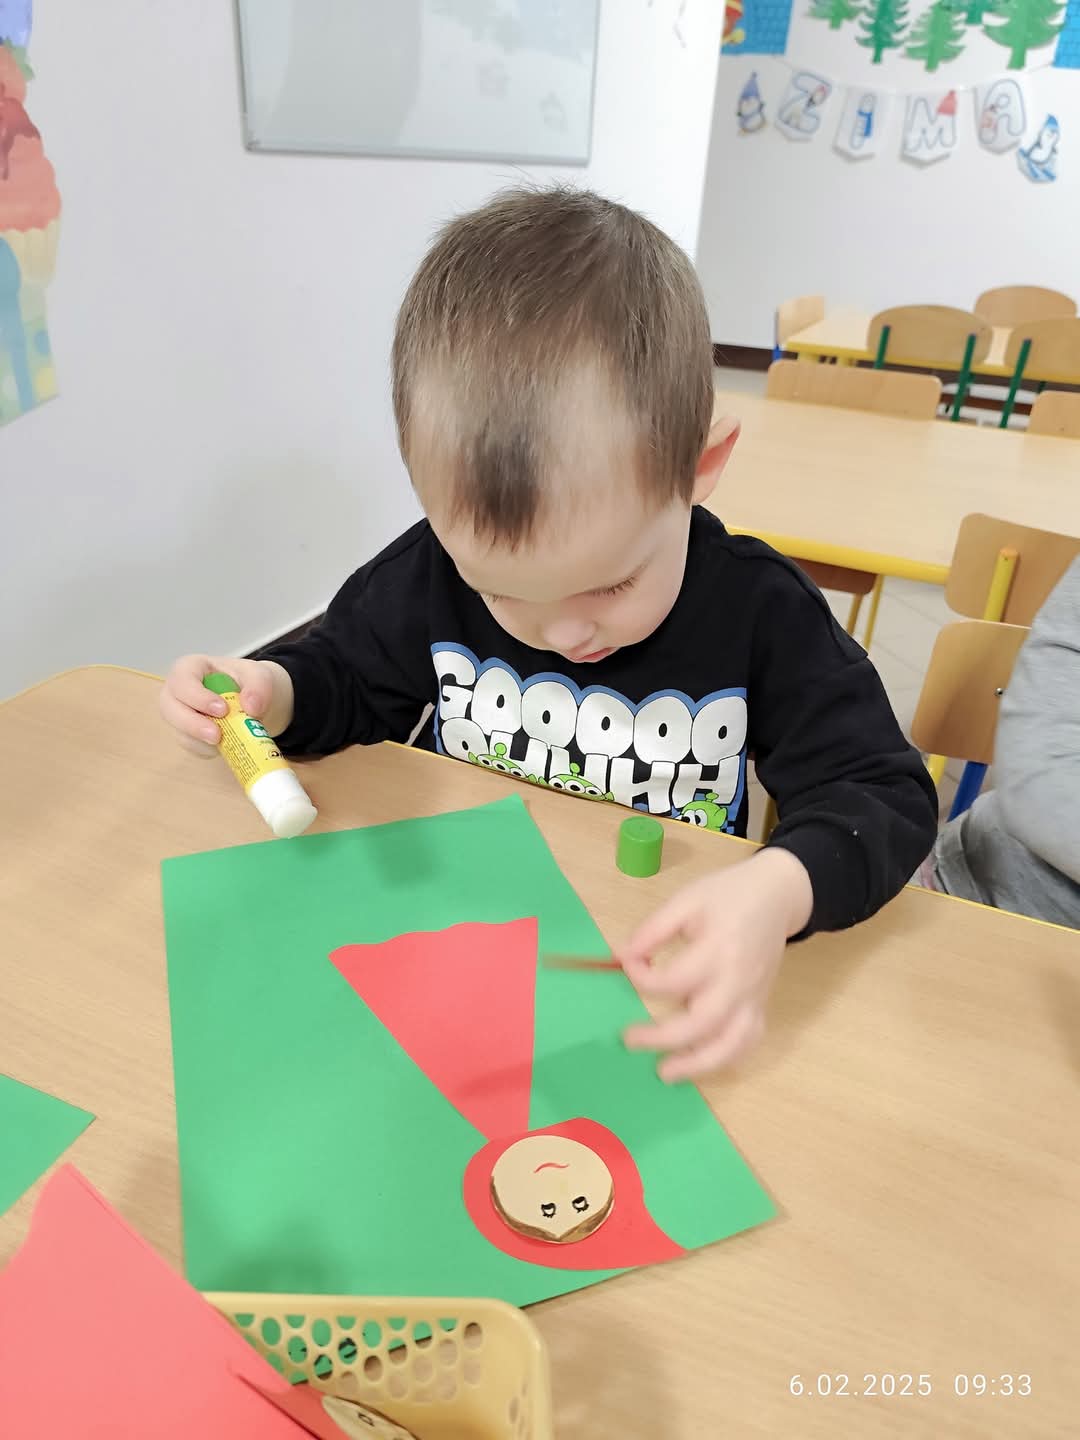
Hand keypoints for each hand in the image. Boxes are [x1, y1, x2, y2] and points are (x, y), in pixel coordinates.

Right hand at [159, 655, 293, 756]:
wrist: (254, 700)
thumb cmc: (248, 681)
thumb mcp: (259, 675)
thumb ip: (259, 686)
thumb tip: (252, 707)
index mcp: (190, 668)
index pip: (182, 680)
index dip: (198, 696)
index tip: (222, 709)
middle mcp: (177, 692)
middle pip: (170, 708)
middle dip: (192, 725)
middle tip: (217, 735)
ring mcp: (179, 715)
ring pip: (180, 732)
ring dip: (202, 742)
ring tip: (226, 742)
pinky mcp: (187, 735)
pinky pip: (192, 746)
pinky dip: (208, 750)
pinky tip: (225, 746)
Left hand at [620, 847, 812, 1081]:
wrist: (776, 895)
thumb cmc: (727, 895)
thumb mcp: (686, 899)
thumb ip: (653, 930)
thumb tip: (621, 958)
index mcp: (719, 949)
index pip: (675, 980)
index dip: (642, 978)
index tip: (627, 966)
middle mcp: (738, 981)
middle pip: (703, 1022)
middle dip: (663, 1038)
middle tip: (629, 1039)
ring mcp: (753, 998)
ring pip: (731, 1044)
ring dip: (697, 1064)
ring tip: (664, 1072)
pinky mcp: (760, 1005)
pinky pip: (747, 1042)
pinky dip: (725, 1059)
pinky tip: (700, 1063)